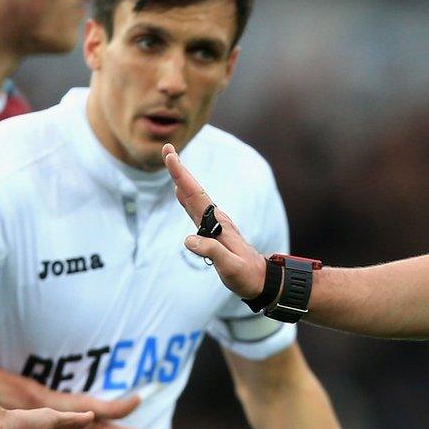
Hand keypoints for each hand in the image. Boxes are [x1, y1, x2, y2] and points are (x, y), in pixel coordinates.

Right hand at [163, 144, 266, 298]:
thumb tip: (188, 240)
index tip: (172, 157)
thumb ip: (211, 252)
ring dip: (182, 180)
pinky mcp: (213, 230)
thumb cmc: (246, 275)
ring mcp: (215, 224)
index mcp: (218, 224)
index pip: (196, 196)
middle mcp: (216, 220)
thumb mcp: (230, 267)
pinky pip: (196, 209)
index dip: (182, 177)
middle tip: (168, 149)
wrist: (260, 279)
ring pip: (194, 198)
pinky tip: (180, 192)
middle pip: (193, 191)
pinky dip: (186, 197)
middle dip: (179, 171)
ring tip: (172, 163)